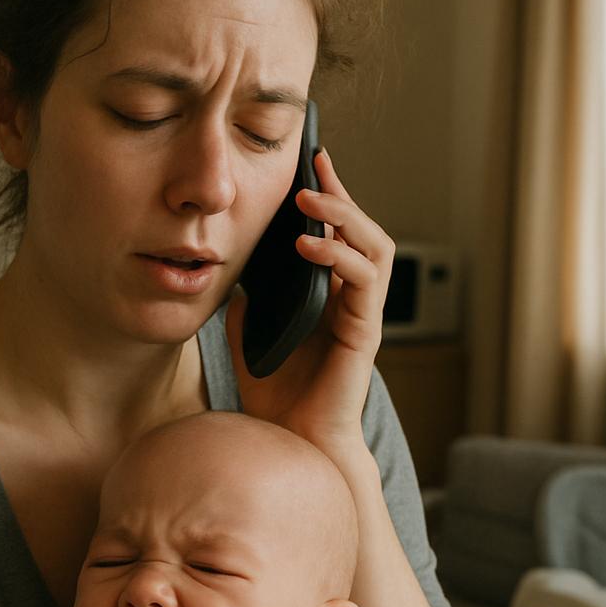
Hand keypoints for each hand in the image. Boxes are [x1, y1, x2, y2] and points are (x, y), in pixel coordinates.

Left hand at [226, 148, 393, 457]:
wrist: (289, 443)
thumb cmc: (276, 395)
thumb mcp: (248, 333)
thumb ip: (247, 298)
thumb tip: (231, 265)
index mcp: (330, 296)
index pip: (337, 234)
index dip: (328, 197)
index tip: (308, 163)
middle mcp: (352, 301)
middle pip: (363, 230)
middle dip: (341, 195)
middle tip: (315, 168)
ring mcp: (363, 315)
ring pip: (374, 247)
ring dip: (345, 217)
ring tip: (310, 201)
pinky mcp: (366, 332)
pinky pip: (366, 280)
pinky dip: (341, 256)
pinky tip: (310, 245)